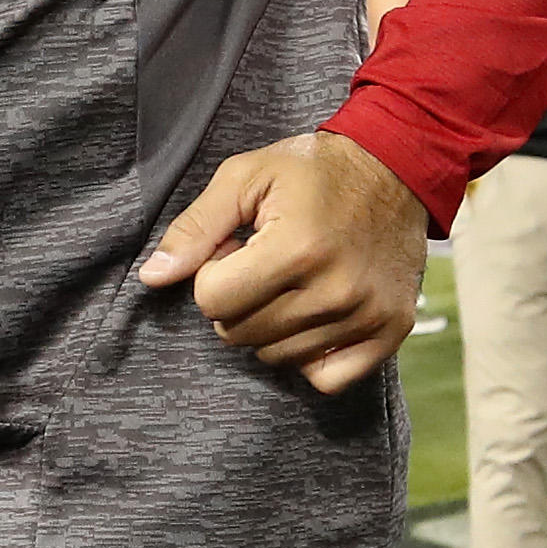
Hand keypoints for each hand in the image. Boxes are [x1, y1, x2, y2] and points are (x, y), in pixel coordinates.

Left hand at [135, 131, 424, 394]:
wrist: (395, 167)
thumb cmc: (312, 171)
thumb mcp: (245, 178)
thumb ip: (195, 227)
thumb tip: (152, 277)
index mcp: (296, 247)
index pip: (214, 302)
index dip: (212, 274)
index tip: (234, 250)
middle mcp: (334, 290)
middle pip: (242, 333)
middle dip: (236, 301)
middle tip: (261, 265)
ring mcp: (366, 315)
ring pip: (278, 357)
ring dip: (269, 326)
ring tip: (287, 283)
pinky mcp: (389, 330)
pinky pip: (328, 379)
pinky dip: (310, 357)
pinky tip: (310, 318)